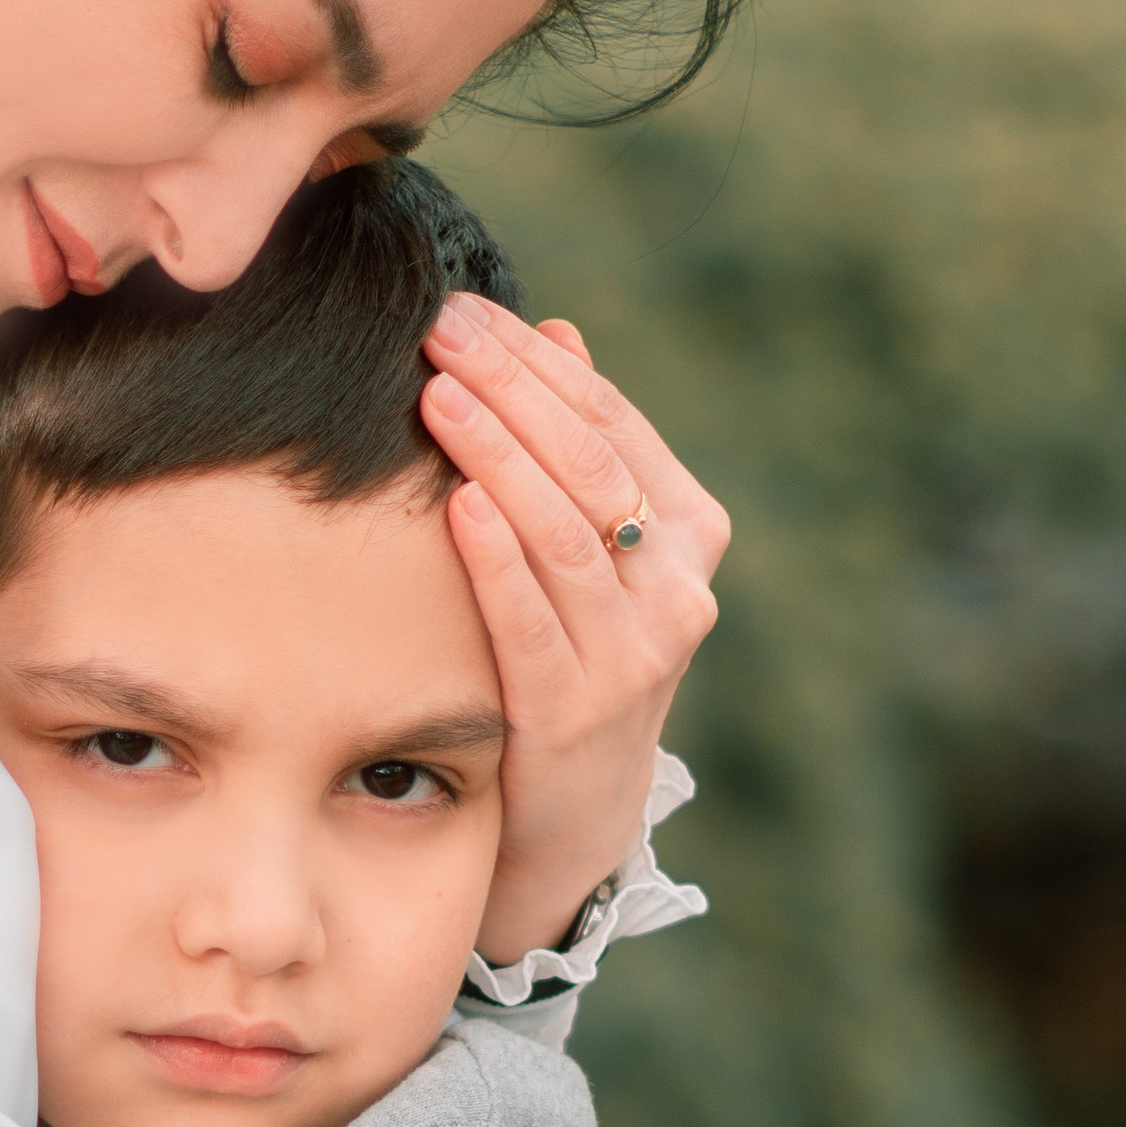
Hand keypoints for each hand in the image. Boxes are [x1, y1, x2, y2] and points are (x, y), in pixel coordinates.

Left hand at [420, 299, 727, 966]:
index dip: (534, 362)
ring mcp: (635, 653)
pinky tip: (456, 503)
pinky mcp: (577, 709)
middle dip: (509, 388)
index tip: (464, 310)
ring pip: (565, 530)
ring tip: (436, 395)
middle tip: (437, 332)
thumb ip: (581, 453)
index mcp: (688, 530)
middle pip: (588, 464)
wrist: (575, 816)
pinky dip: (496, 556)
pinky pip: (533, 618)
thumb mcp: (590, 559)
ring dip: (496, 453)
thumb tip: (556, 335)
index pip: (610, 422)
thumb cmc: (570, 659)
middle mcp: (676, 586)